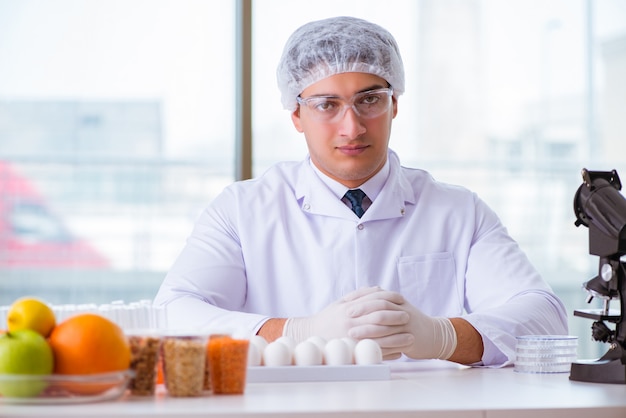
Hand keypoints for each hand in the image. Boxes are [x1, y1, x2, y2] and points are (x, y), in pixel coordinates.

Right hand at [282, 287, 407, 342]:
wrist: (310, 335)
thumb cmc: (328, 317)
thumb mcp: (341, 302)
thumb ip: (359, 294)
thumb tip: (378, 288)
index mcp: (349, 309)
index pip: (374, 301)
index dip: (390, 299)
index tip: (402, 299)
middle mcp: (351, 323)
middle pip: (379, 318)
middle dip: (396, 317)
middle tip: (409, 317)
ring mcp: (352, 339)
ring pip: (380, 338)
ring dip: (397, 338)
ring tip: (411, 337)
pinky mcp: (353, 352)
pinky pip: (374, 354)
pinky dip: (389, 353)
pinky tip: (400, 352)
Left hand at [348, 292, 456, 359]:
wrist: (433, 335)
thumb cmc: (409, 322)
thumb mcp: (397, 307)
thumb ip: (380, 299)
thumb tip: (360, 292)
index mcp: (397, 300)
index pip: (378, 295)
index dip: (362, 299)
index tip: (347, 304)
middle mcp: (402, 309)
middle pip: (381, 307)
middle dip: (363, 311)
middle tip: (347, 316)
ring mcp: (407, 324)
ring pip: (386, 325)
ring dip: (367, 329)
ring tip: (352, 334)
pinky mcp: (411, 338)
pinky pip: (393, 341)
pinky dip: (379, 344)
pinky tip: (367, 347)